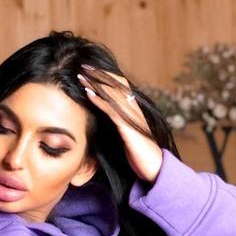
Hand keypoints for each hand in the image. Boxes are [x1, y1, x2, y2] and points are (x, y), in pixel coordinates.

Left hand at [76, 66, 162, 182]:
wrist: (154, 169)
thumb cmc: (138, 156)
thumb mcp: (124, 137)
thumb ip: (116, 126)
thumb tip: (103, 122)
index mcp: (132, 110)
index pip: (119, 86)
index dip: (105, 77)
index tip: (89, 71)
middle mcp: (133, 109)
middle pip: (115, 85)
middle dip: (99, 75)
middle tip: (82, 66)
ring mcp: (131, 117)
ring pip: (112, 94)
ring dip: (96, 84)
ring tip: (81, 76)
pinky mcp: (128, 128)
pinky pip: (112, 110)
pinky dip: (99, 100)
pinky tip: (88, 94)